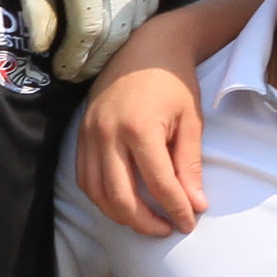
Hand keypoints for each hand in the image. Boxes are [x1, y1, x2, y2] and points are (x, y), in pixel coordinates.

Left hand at [9, 0, 196, 80]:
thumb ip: (37, 11)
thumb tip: (45, 50)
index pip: (88, 28)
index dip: (76, 56)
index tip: (63, 71)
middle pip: (115, 29)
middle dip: (95, 57)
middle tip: (76, 73)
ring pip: (135, 19)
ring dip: (114, 45)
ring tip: (91, 59)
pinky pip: (147, 1)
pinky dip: (129, 23)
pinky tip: (110, 36)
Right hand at [78, 36, 212, 236]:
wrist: (147, 46)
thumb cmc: (174, 82)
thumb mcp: (191, 122)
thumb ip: (190, 165)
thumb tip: (195, 204)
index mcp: (140, 128)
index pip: (159, 184)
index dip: (176, 210)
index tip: (189, 223)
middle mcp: (108, 133)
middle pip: (121, 197)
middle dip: (145, 222)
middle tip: (166, 230)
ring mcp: (90, 133)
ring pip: (97, 192)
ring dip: (120, 215)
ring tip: (144, 222)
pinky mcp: (81, 133)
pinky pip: (84, 177)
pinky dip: (100, 198)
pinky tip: (121, 203)